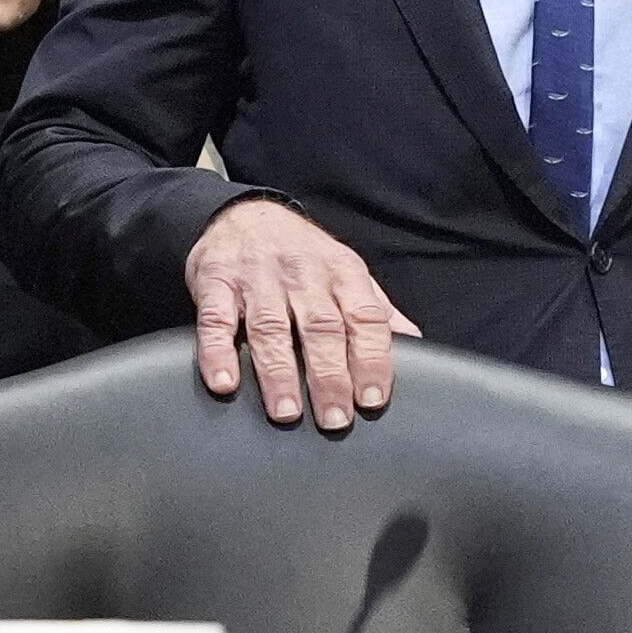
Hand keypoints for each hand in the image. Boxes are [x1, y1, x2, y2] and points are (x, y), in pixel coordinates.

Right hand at [186, 199, 415, 432]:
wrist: (244, 213)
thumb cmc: (301, 254)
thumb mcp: (346, 272)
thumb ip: (376, 310)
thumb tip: (414, 342)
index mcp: (342, 273)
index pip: (364, 318)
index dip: (371, 359)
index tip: (372, 398)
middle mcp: (302, 273)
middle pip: (320, 328)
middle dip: (329, 377)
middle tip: (334, 419)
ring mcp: (258, 277)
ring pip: (271, 328)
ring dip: (278, 372)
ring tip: (286, 411)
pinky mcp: (217, 281)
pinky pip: (216, 319)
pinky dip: (218, 352)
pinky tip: (225, 382)